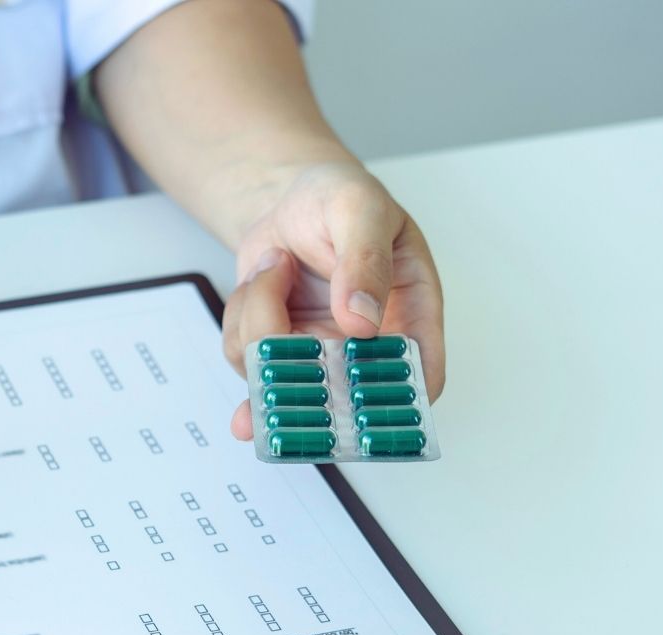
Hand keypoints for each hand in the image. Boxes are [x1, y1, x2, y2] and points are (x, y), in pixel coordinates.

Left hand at [218, 163, 444, 439]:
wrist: (290, 199)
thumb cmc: (339, 199)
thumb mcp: (359, 210)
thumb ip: (365, 261)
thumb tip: (363, 321)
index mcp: (411, 314)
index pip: (421, 376)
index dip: (398, 405)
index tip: (362, 406)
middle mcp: (367, 345)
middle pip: (341, 399)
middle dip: (303, 392)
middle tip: (277, 374)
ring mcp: (320, 353)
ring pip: (278, 375)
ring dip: (259, 320)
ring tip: (277, 266)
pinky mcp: (278, 351)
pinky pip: (245, 355)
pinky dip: (241, 316)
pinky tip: (262, 280)